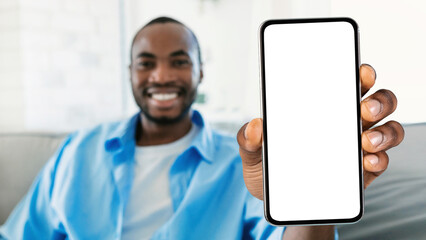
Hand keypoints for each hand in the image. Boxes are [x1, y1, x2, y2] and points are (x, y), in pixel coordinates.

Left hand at [237, 64, 404, 199]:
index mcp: (322, 109)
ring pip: (387, 129)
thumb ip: (248, 139)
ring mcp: (357, 146)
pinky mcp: (363, 171)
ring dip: (384, 131)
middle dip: (378, 101)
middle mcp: (346, 123)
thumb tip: (255, 126)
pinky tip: (366, 161)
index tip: (360, 72)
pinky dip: (379, 159)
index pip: (347, 84)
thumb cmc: (270, 170)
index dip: (359, 74)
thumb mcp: (254, 153)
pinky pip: (382, 160)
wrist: (279, 204)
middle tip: (363, 109)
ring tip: (365, 140)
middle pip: (377, 102)